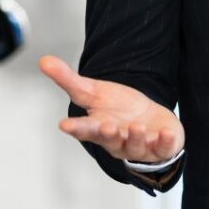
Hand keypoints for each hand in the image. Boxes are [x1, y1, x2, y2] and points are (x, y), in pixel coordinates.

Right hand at [39, 55, 183, 162]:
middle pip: (109, 140)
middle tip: (106, 126)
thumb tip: (43, 60)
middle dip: (108, 134)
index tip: (65, 125)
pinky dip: (165, 142)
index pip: (84, 129)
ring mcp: (139, 146)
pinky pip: (164, 148)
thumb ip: (68, 80)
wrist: (148, 121)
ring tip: (137, 126)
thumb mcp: (93, 92)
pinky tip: (165, 133)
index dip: (76, 128)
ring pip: (135, 146)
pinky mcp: (160, 148)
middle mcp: (117, 140)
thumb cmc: (116, 109)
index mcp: (98, 128)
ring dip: (136, 137)